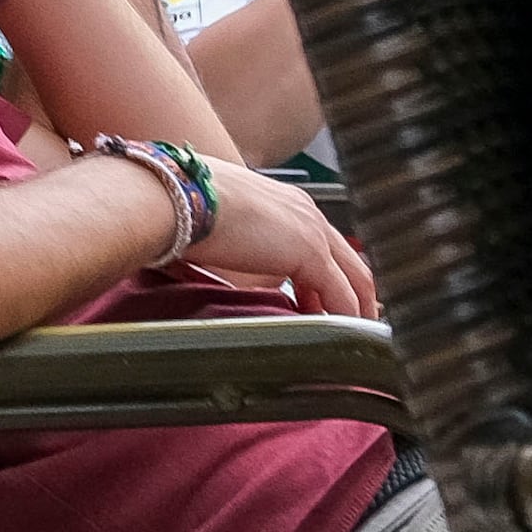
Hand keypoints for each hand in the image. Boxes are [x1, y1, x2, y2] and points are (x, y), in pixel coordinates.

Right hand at [189, 160, 377, 320]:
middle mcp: (307, 212)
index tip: (319, 304)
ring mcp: (312, 230)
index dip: (329, 278)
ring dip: (354, 309)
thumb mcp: (221, 223)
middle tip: (346, 325)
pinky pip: (342, 295)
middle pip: (351, 262)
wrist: (175, 194)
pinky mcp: (310, 252)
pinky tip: (337, 337)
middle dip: (354, 296)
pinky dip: (346, 318)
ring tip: (345, 337)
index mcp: (286, 202)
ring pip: (356, 279)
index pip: (325, 244)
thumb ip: (244, 245)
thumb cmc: (181, 205)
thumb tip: (237, 274)